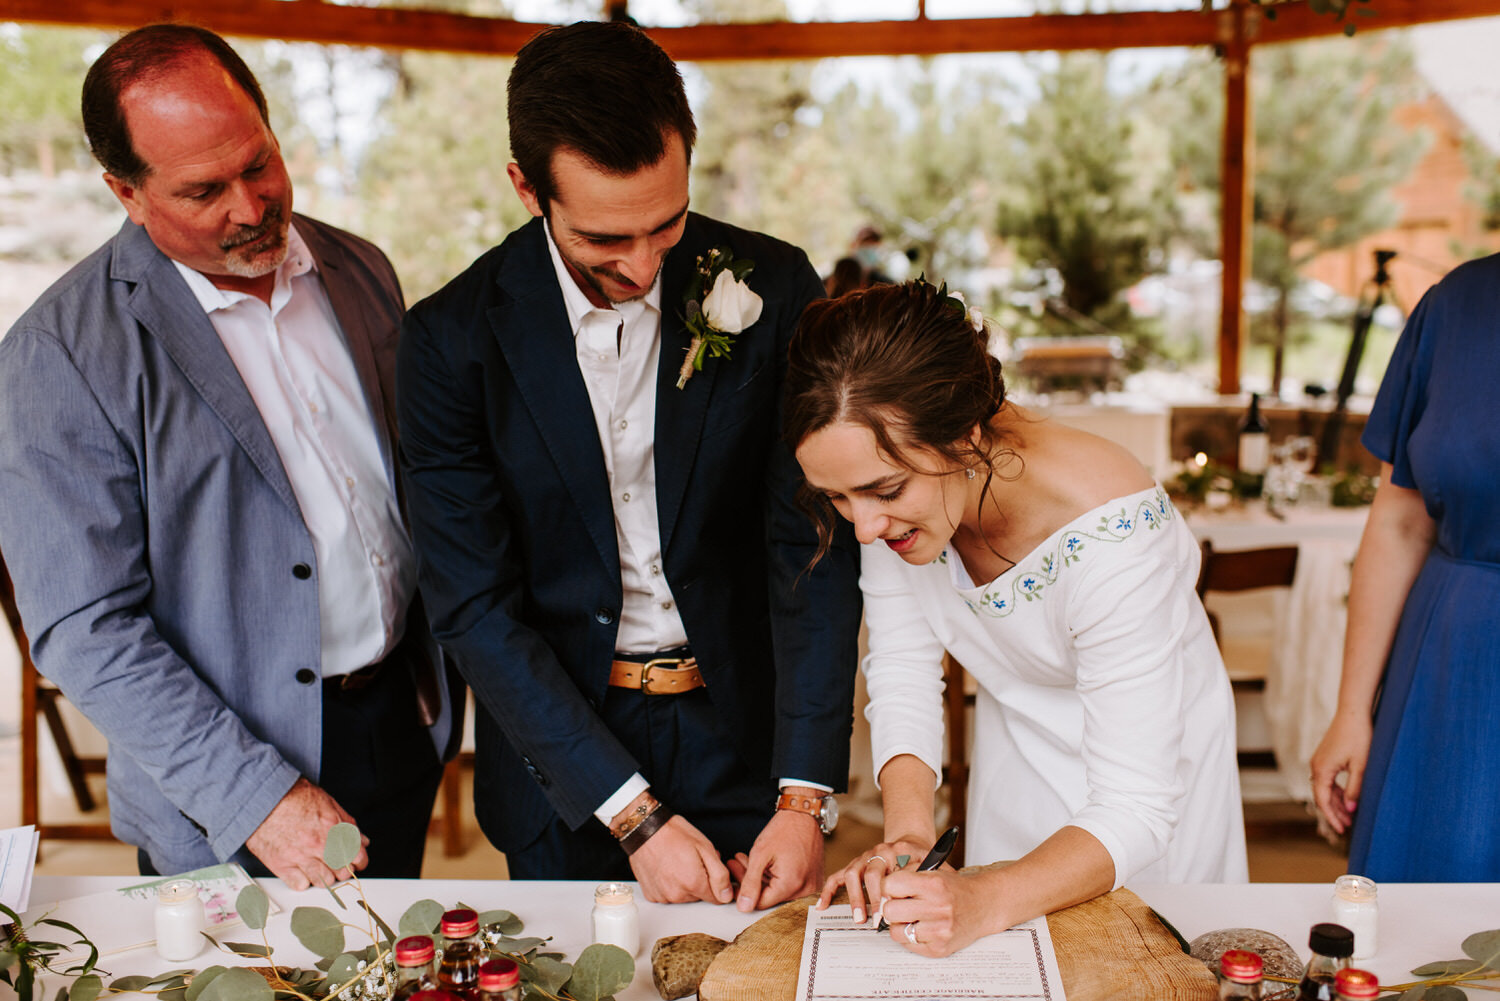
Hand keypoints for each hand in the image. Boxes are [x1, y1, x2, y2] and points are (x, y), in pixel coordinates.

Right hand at [245, 778, 369, 889]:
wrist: (264, 798)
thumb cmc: (294, 797)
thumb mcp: (329, 803)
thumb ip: (348, 824)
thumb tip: (362, 840)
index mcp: (333, 829)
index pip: (357, 856)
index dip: (359, 861)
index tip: (357, 862)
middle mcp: (318, 845)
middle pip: (342, 872)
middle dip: (343, 869)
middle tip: (337, 863)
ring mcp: (299, 857)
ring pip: (323, 881)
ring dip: (325, 877)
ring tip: (320, 867)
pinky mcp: (281, 865)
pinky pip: (300, 884)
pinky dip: (304, 881)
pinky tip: (303, 871)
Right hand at [627, 815, 734, 904]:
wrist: (644, 829)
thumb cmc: (674, 834)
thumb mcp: (705, 848)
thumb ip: (719, 875)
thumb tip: (727, 895)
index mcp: (693, 883)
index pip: (717, 898)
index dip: (718, 883)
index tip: (711, 870)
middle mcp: (677, 895)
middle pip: (699, 897)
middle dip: (700, 881)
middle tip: (694, 861)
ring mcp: (662, 896)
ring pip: (684, 896)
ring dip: (685, 884)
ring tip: (679, 862)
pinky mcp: (652, 895)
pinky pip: (668, 895)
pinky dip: (669, 885)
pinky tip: (667, 868)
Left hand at [729, 809, 822, 911]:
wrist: (805, 814)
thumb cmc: (785, 829)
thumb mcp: (760, 855)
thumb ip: (750, 882)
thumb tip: (743, 906)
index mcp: (791, 885)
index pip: (761, 902)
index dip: (743, 890)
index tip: (733, 877)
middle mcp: (805, 890)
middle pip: (769, 896)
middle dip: (750, 879)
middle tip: (737, 863)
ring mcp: (811, 885)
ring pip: (778, 890)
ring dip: (761, 876)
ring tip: (746, 859)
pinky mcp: (812, 880)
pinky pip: (789, 885)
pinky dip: (774, 875)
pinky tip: (764, 862)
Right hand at [815, 836, 932, 924]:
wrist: (910, 844)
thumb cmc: (920, 859)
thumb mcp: (928, 863)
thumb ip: (924, 877)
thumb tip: (917, 899)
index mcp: (896, 851)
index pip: (888, 873)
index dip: (887, 894)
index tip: (890, 911)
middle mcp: (877, 853)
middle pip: (869, 874)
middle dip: (872, 899)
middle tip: (877, 920)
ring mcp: (863, 859)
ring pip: (852, 875)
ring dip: (855, 898)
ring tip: (859, 918)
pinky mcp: (854, 866)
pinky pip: (837, 877)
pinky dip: (829, 891)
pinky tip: (823, 905)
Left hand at [879, 868, 997, 957]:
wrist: (983, 905)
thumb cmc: (955, 889)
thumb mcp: (934, 872)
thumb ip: (908, 875)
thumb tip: (880, 887)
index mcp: (934, 884)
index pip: (891, 885)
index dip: (888, 886)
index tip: (893, 888)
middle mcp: (938, 908)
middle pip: (890, 910)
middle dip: (892, 906)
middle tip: (901, 904)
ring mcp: (939, 931)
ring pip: (895, 931)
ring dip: (900, 924)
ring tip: (913, 917)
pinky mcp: (939, 949)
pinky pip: (907, 945)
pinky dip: (910, 937)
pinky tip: (921, 928)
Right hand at [1311, 710, 1373, 833]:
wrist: (1353, 712)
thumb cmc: (1359, 737)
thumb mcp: (1361, 766)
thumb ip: (1354, 789)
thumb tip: (1350, 808)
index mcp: (1322, 769)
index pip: (1322, 800)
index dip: (1331, 817)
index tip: (1342, 830)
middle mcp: (1316, 765)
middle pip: (1321, 796)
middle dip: (1333, 812)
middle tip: (1347, 827)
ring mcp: (1319, 761)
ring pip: (1324, 788)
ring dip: (1335, 802)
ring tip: (1349, 815)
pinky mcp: (1325, 757)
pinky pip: (1327, 779)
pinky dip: (1335, 791)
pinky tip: (1346, 797)